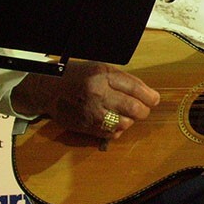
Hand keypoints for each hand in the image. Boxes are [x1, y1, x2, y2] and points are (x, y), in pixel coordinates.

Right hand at [11, 61, 159, 139]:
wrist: (48, 89)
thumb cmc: (79, 76)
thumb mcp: (102, 69)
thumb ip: (125, 80)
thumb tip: (148, 94)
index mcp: (103, 76)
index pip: (136, 90)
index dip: (150, 97)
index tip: (154, 100)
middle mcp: (97, 94)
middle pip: (134, 109)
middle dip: (144, 110)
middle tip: (142, 109)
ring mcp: (91, 112)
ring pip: (125, 123)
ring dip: (130, 120)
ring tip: (125, 114)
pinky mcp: (86, 127)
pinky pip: (112, 134)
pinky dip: (118, 129)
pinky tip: (113, 121)